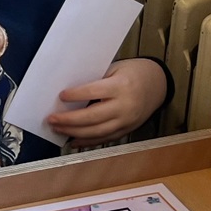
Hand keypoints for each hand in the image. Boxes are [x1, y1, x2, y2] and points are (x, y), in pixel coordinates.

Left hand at [46, 58, 168, 143]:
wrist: (157, 85)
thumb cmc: (133, 74)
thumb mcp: (116, 69)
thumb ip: (96, 81)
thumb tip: (70, 93)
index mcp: (122, 86)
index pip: (94, 92)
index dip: (75, 95)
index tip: (61, 96)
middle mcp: (125, 106)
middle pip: (92, 117)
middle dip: (69, 120)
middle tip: (52, 119)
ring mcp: (127, 121)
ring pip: (97, 132)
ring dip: (74, 132)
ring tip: (58, 129)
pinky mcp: (126, 130)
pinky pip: (104, 139)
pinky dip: (87, 141)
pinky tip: (73, 140)